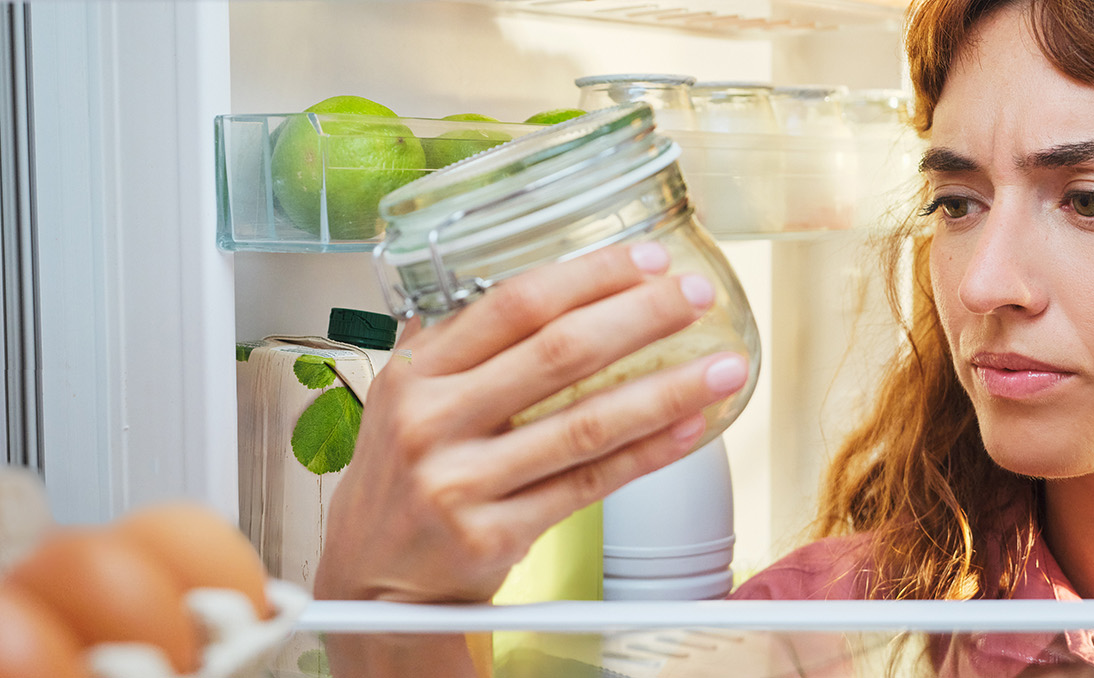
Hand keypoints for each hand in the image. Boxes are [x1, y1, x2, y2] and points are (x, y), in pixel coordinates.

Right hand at [315, 242, 749, 602]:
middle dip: (639, 317)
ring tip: (722, 368)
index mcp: (415, 372)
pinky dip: (647, 453)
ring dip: (666, 391)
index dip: (590, 276)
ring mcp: (461, 482)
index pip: (513, 304)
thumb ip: (460, 343)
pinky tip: (689, 428)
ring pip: (585, 424)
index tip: (648, 260)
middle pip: (557, 353)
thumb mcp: (405, 400)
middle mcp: (433, 422)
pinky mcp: (493, 536)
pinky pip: (589, 484)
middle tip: (695, 298)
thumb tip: (549, 283)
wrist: (371, 581)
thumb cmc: (401, 480)